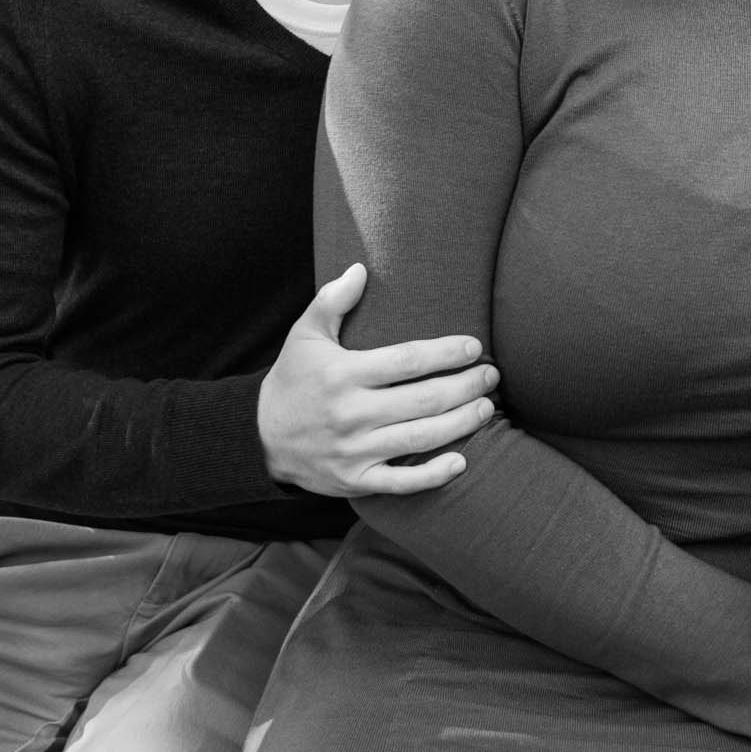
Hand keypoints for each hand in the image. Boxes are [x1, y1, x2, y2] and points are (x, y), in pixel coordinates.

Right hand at [257, 263, 498, 496]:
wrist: (259, 438)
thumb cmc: (292, 380)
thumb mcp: (303, 336)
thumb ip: (331, 301)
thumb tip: (360, 269)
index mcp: (343, 374)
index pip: (408, 361)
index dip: (447, 353)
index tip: (473, 346)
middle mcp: (351, 414)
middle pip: (424, 400)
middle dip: (465, 386)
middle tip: (491, 376)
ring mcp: (355, 451)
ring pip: (421, 439)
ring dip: (461, 423)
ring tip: (486, 407)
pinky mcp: (356, 480)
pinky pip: (402, 483)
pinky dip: (434, 475)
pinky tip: (461, 461)